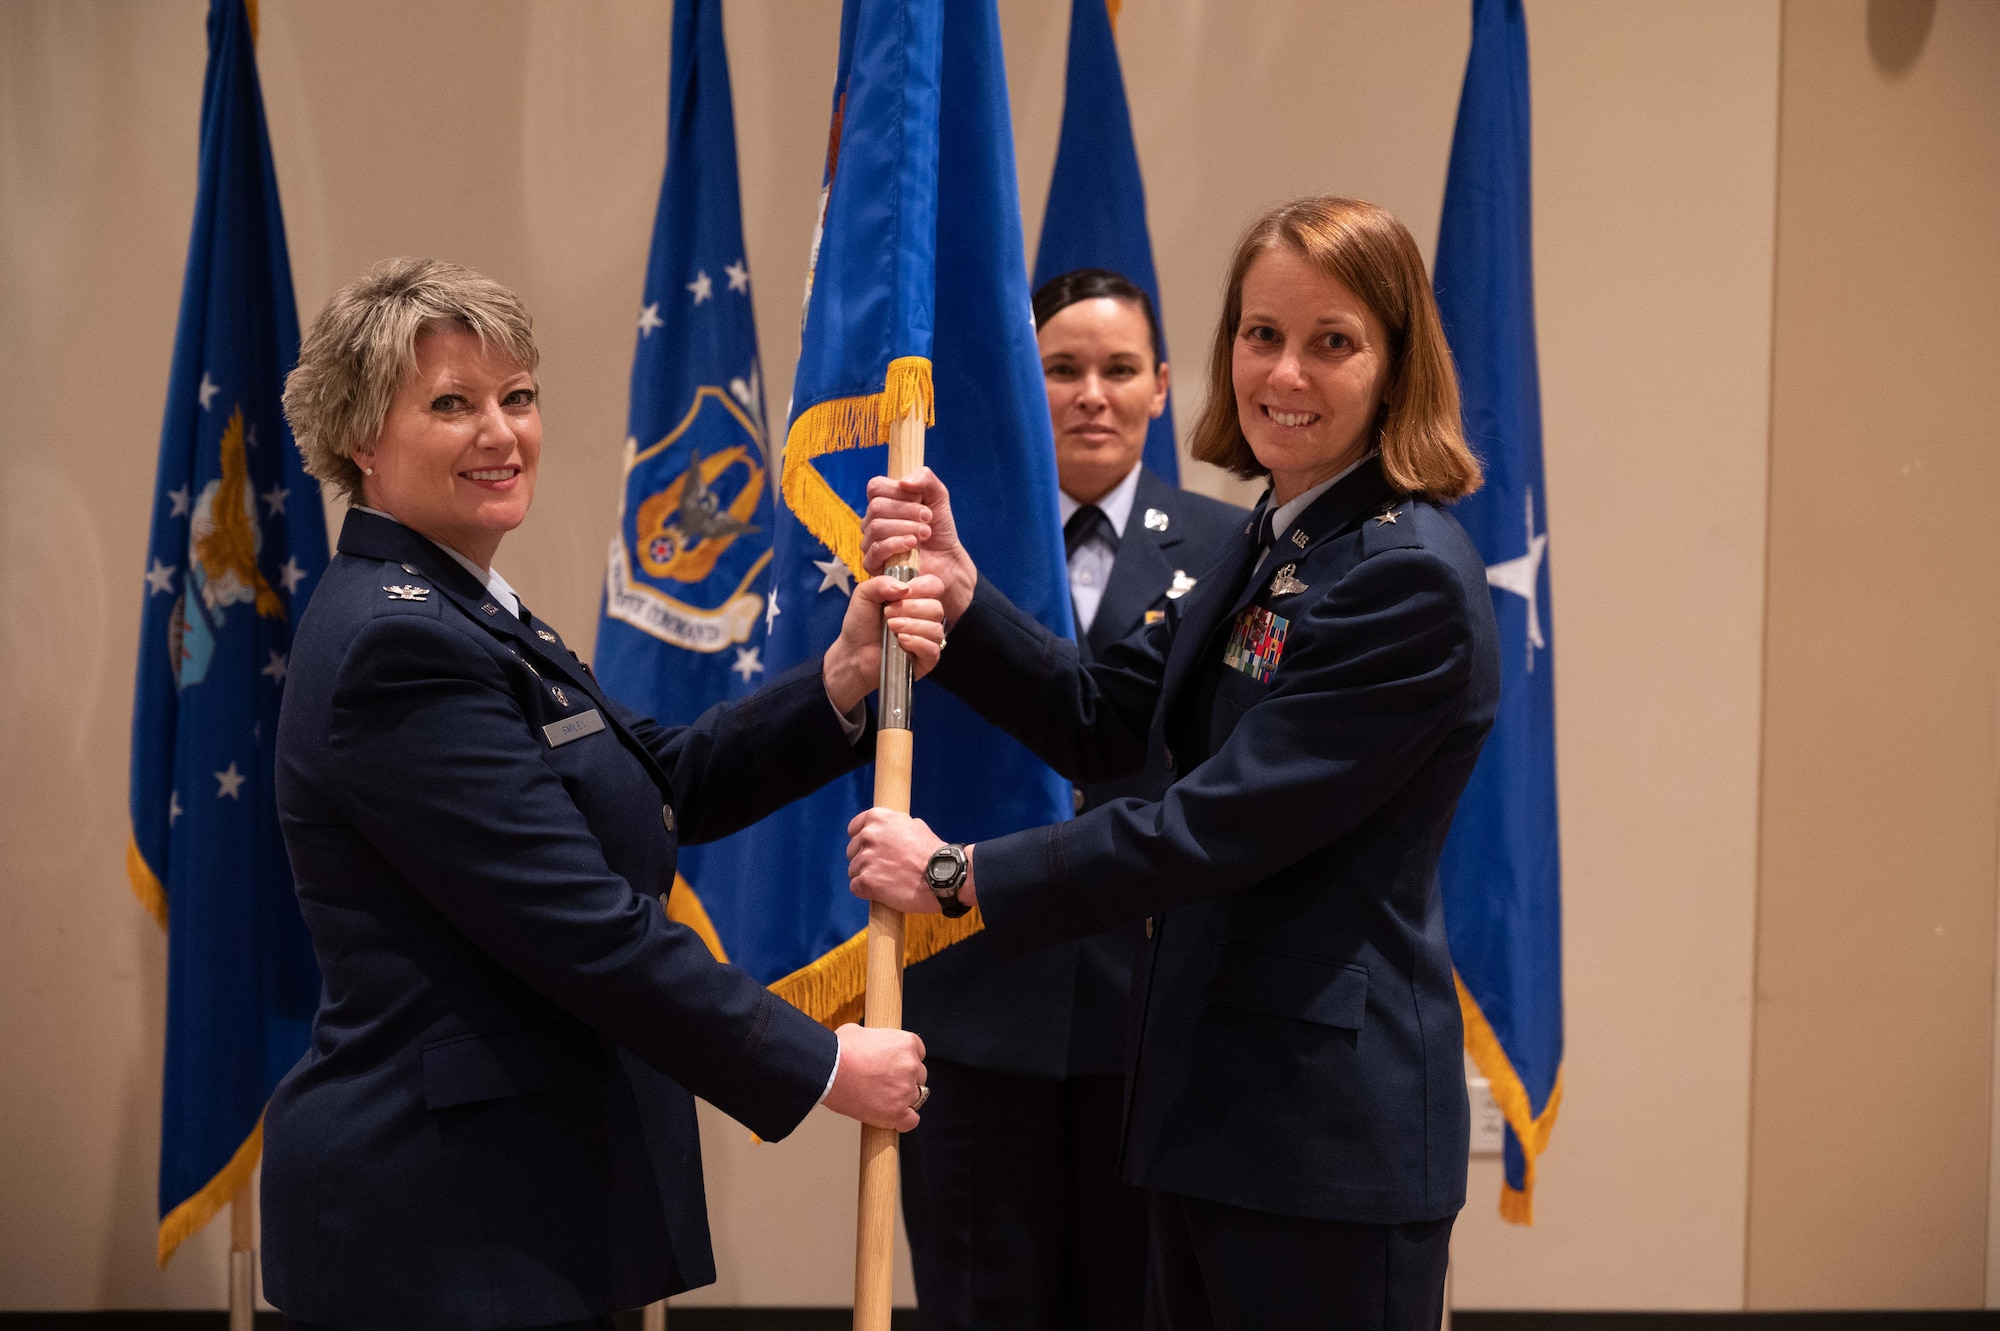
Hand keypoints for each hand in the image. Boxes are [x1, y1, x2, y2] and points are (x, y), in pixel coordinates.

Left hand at [823, 571, 948, 713]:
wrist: (853, 654)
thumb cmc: (860, 625)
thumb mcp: (864, 595)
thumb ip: (881, 583)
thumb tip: (904, 587)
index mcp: (915, 598)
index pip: (934, 586)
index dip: (921, 587)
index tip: (901, 593)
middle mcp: (925, 617)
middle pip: (936, 607)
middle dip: (910, 608)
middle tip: (888, 613)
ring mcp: (928, 639)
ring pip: (935, 628)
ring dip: (911, 626)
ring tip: (891, 627)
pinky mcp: (926, 659)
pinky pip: (933, 649)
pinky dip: (917, 643)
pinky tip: (901, 642)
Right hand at [823, 1023, 926, 1131]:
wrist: (827, 1071)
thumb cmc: (839, 1050)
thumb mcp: (860, 1032)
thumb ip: (876, 1039)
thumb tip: (870, 1044)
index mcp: (907, 1043)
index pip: (918, 1053)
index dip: (904, 1060)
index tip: (894, 1066)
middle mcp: (911, 1065)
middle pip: (918, 1076)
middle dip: (903, 1079)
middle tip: (884, 1082)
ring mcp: (906, 1090)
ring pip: (915, 1097)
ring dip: (901, 1098)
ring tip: (881, 1098)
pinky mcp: (897, 1112)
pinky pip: (911, 1120)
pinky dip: (904, 1120)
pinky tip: (892, 1117)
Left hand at [846, 807, 974, 914]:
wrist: (942, 876)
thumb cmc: (932, 853)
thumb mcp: (915, 826)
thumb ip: (893, 827)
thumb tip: (885, 831)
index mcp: (878, 818)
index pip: (854, 828)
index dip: (861, 840)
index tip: (869, 849)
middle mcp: (868, 835)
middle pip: (852, 851)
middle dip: (865, 860)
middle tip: (885, 868)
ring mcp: (866, 858)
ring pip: (854, 870)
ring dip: (867, 877)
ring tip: (889, 881)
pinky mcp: (866, 881)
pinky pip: (855, 887)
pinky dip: (866, 892)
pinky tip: (883, 891)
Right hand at [862, 468, 976, 623]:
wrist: (947, 559)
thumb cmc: (939, 527)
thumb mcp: (938, 496)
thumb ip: (925, 479)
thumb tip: (904, 481)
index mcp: (882, 502)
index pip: (875, 487)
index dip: (899, 491)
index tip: (921, 499)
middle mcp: (871, 521)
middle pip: (876, 507)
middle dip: (907, 511)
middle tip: (928, 519)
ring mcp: (869, 543)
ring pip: (877, 527)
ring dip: (906, 528)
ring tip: (926, 533)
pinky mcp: (872, 564)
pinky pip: (876, 550)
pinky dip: (897, 544)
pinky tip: (914, 545)